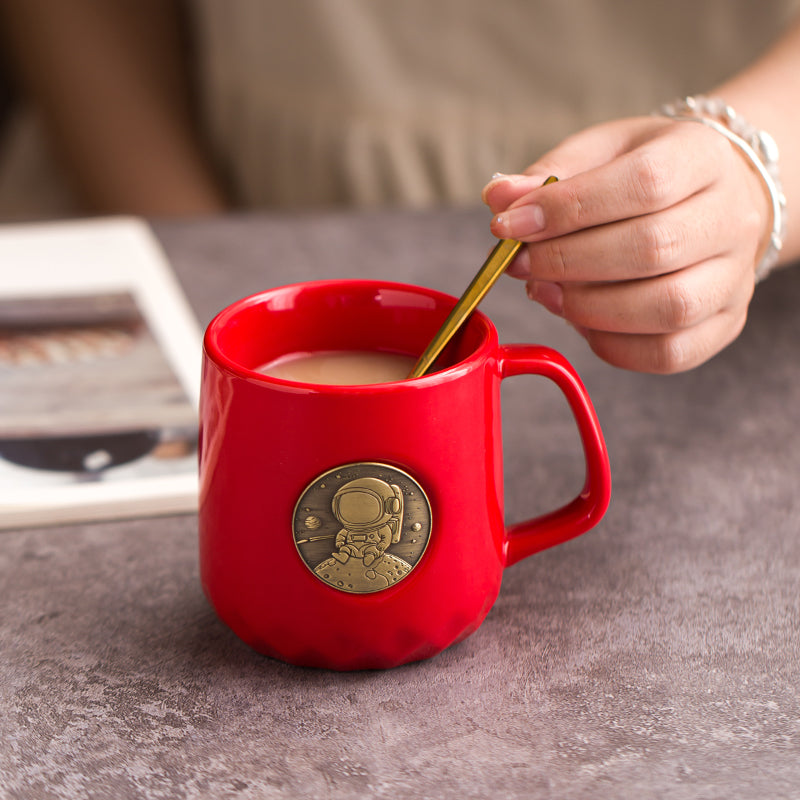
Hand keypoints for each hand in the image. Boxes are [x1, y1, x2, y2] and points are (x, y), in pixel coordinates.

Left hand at [482, 116, 770, 372]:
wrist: (715, 200)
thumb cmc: (648, 176)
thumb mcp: (601, 153)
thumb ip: (552, 175)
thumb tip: (500, 198)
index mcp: (702, 159)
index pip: (644, 183)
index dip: (568, 209)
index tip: (510, 224)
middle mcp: (732, 220)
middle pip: (653, 248)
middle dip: (567, 262)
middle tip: (521, 264)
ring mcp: (734, 279)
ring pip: (666, 308)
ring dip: (587, 308)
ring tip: (546, 292)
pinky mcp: (725, 324)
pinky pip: (668, 353)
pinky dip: (612, 346)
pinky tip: (580, 321)